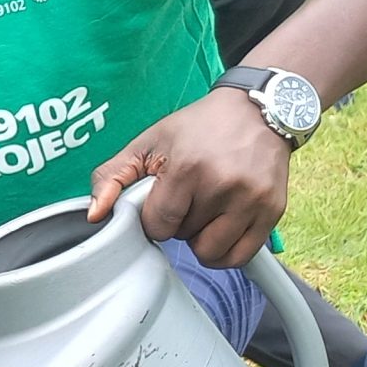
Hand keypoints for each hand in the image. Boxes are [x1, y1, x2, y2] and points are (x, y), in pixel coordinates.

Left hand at [87, 89, 291, 268]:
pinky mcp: (272, 210)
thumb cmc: (199, 127)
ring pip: (212, 254)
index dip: (156, 219)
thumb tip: (94, 215)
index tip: (163, 201)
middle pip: (185, 239)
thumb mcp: (148, 142)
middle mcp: (223, 185)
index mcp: (187, 169)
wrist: (257, 110)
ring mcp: (251, 200)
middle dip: (181, 224)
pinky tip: (222, 226)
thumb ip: (112, 177)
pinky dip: (226, 250)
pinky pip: (241, 256)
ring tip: (207, 210)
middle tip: (190, 196)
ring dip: (203, 239)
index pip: (159, 226)